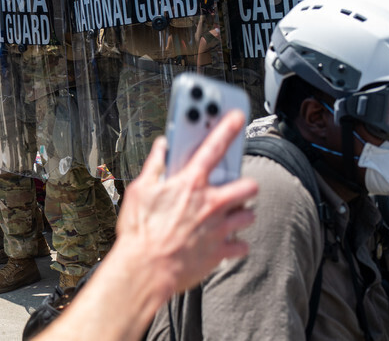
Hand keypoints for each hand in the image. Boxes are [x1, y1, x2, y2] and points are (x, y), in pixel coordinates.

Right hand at [113, 110, 257, 296]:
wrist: (145, 270)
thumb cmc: (139, 231)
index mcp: (190, 184)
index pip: (214, 147)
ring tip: (227, 215)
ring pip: (248, 215)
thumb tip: (161, 147)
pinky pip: (241, 246)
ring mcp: (219, 228)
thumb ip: (155, 166)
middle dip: (244, 185)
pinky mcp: (220, 252)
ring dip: (240, 214)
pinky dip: (236, 244)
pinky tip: (225, 242)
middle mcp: (210, 203)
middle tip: (232, 186)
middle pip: (247, 186)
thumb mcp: (140, 190)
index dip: (227, 128)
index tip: (236, 118)